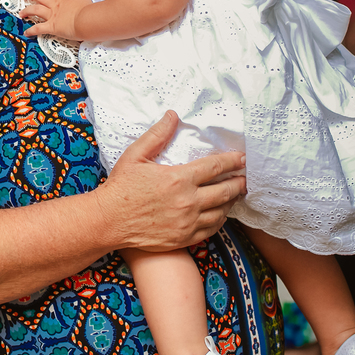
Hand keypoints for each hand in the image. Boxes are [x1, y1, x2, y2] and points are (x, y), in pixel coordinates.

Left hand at [20, 0, 92, 38]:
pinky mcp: (52, 26)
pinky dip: (31, 31)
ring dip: (27, 10)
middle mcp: (56, 5)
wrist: (88, 19)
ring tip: (21, 12)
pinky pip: (39, 28)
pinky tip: (26, 33)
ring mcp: (53, 15)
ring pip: (36, 10)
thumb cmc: (88, 10)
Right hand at [97, 111, 245, 251]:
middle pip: (225, 191)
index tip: (242, 158)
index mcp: (178, 179)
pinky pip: (210, 230)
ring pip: (221, 212)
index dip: (232, 161)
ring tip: (235, 195)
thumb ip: (157, 135)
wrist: (108, 221)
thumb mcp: (135, 155)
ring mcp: (187, 223)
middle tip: (245, 178)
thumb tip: (172, 116)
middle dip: (239, 183)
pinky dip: (219, 220)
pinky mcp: (184, 238)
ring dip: (231, 202)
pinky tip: (220, 214)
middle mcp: (188, 202)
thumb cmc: (121, 187)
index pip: (214, 167)